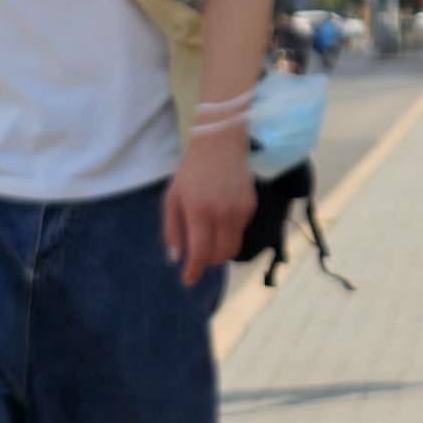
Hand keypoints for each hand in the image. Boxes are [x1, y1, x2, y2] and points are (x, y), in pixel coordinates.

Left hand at [161, 124, 252, 286]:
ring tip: (209, 239)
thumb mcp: (172, 198)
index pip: (200, 253)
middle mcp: (222, 214)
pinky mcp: (251, 206)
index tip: (187, 280)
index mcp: (198, 212)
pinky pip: (239, 231)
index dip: (193, 271)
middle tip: (197, 257)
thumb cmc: (191, 170)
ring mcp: (240, 211)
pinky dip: (229, 233)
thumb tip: (176, 258)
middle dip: (207, 261)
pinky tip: (220, 218)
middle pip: (220, 256)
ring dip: (220, 250)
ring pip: (233, 247)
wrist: (220, 142)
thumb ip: (172, 229)